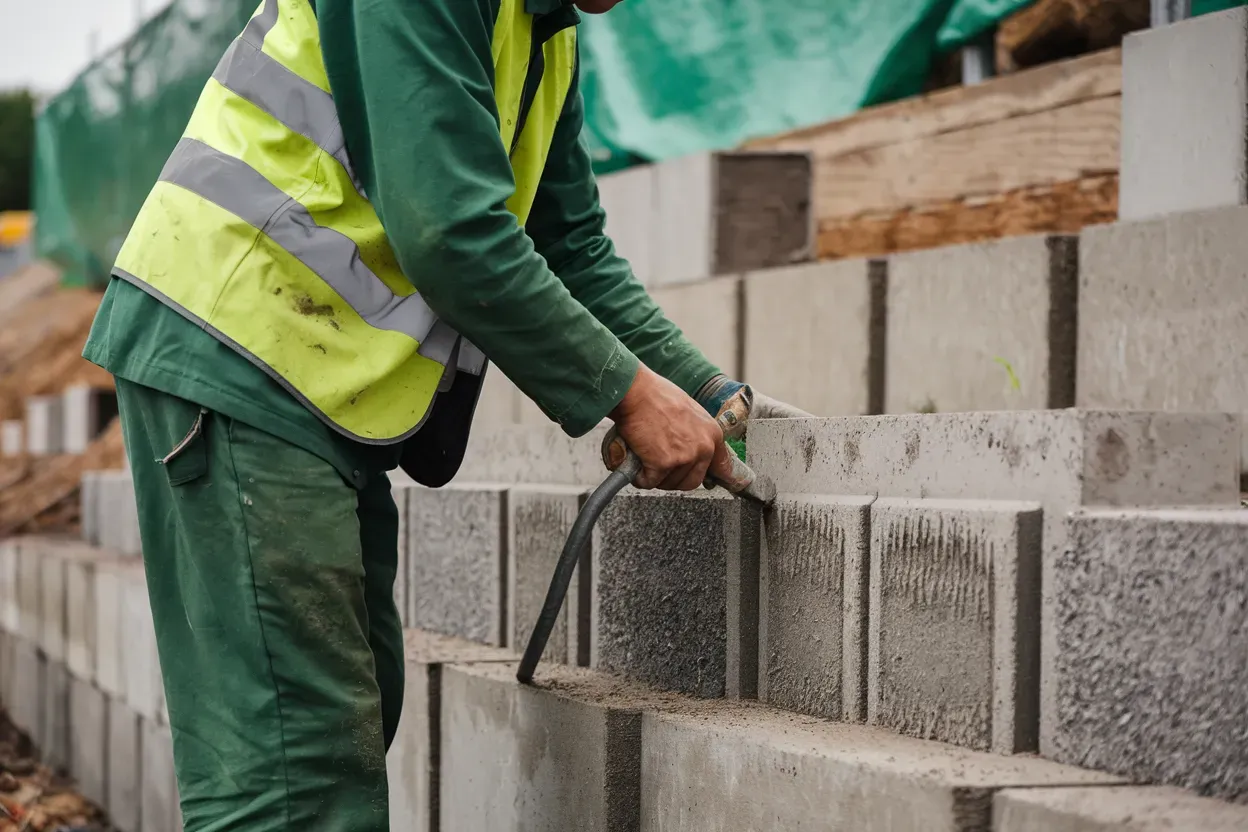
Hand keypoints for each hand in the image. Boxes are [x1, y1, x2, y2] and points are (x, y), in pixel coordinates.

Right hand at [609, 365, 733, 490]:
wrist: (635, 392)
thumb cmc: (655, 396)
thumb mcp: (688, 411)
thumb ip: (694, 432)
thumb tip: (690, 447)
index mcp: (712, 433)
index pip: (723, 466)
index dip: (717, 477)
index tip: (721, 484)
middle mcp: (703, 447)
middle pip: (692, 481)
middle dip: (674, 478)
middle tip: (660, 466)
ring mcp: (684, 457)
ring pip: (669, 483)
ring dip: (655, 476)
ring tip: (645, 456)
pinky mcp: (663, 464)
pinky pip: (649, 482)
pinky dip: (639, 476)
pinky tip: (635, 460)